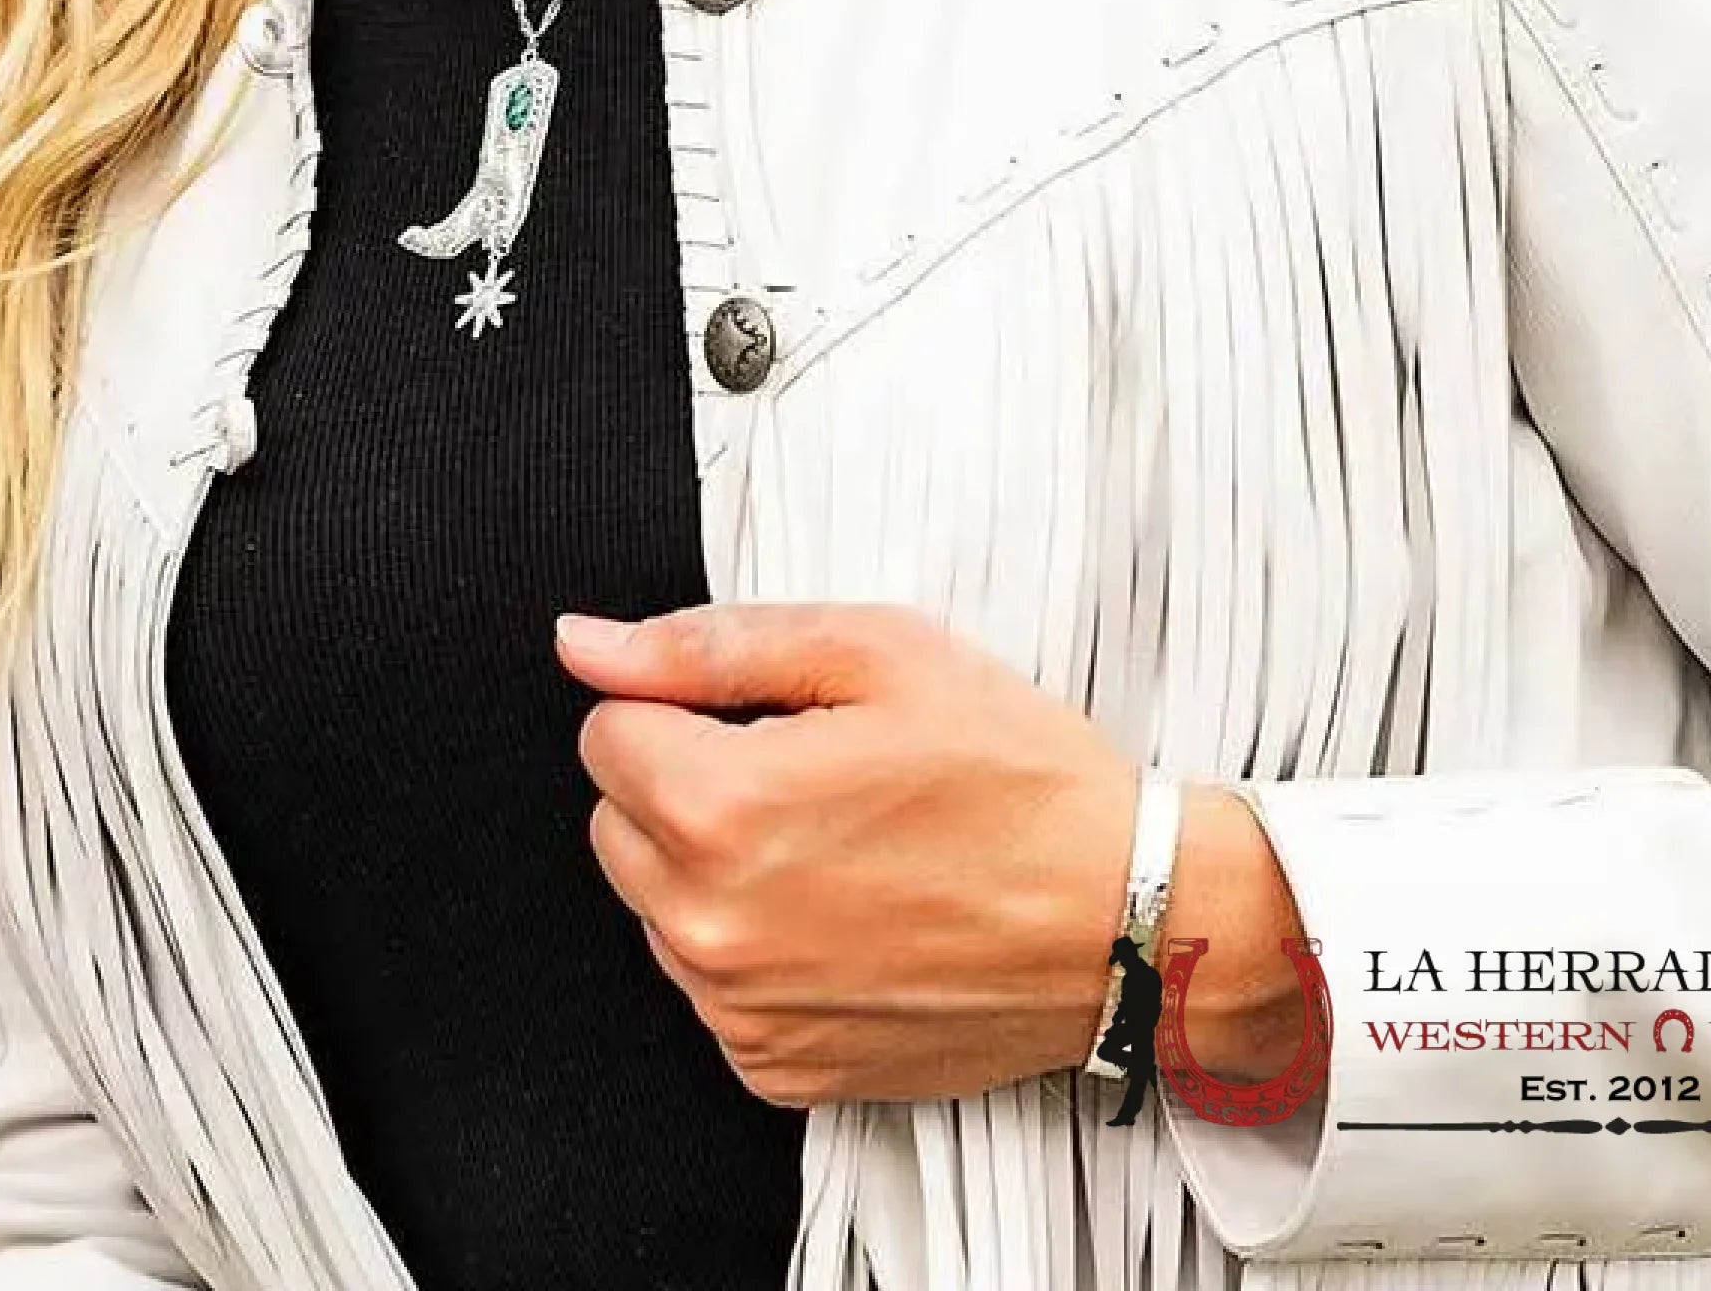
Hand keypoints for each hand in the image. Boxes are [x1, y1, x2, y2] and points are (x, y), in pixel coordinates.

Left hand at [555, 600, 1307, 1111]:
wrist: (1128, 920)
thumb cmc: (1015, 776)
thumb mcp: (874, 652)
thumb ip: (708, 644)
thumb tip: (582, 642)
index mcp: (720, 808)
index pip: (605, 731)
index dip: (684, 706)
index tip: (767, 716)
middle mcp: (712, 926)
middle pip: (617, 822)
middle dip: (686, 784)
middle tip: (807, 773)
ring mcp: (743, 1010)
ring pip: (659, 906)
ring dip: (715, 868)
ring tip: (839, 844)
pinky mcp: (779, 1068)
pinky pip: (713, 986)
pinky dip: (757, 947)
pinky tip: (847, 914)